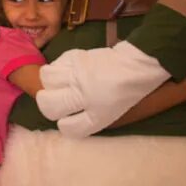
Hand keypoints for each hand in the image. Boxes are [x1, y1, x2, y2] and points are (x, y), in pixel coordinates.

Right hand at [38, 41, 170, 137]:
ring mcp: (78, 75)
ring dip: (49, 83)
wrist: (139, 64)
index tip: (67, 119)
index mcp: (98, 116)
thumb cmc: (129, 93)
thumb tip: (68, 119)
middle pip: (49, 105)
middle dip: (47, 105)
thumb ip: (89, 120)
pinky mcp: (76, 57)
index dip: (64, 125)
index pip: (68, 128)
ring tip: (57, 82)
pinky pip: (55, 64)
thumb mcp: (112, 115)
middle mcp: (84, 96)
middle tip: (53, 100)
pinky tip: (66, 70)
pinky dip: (57, 68)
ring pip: (46, 80)